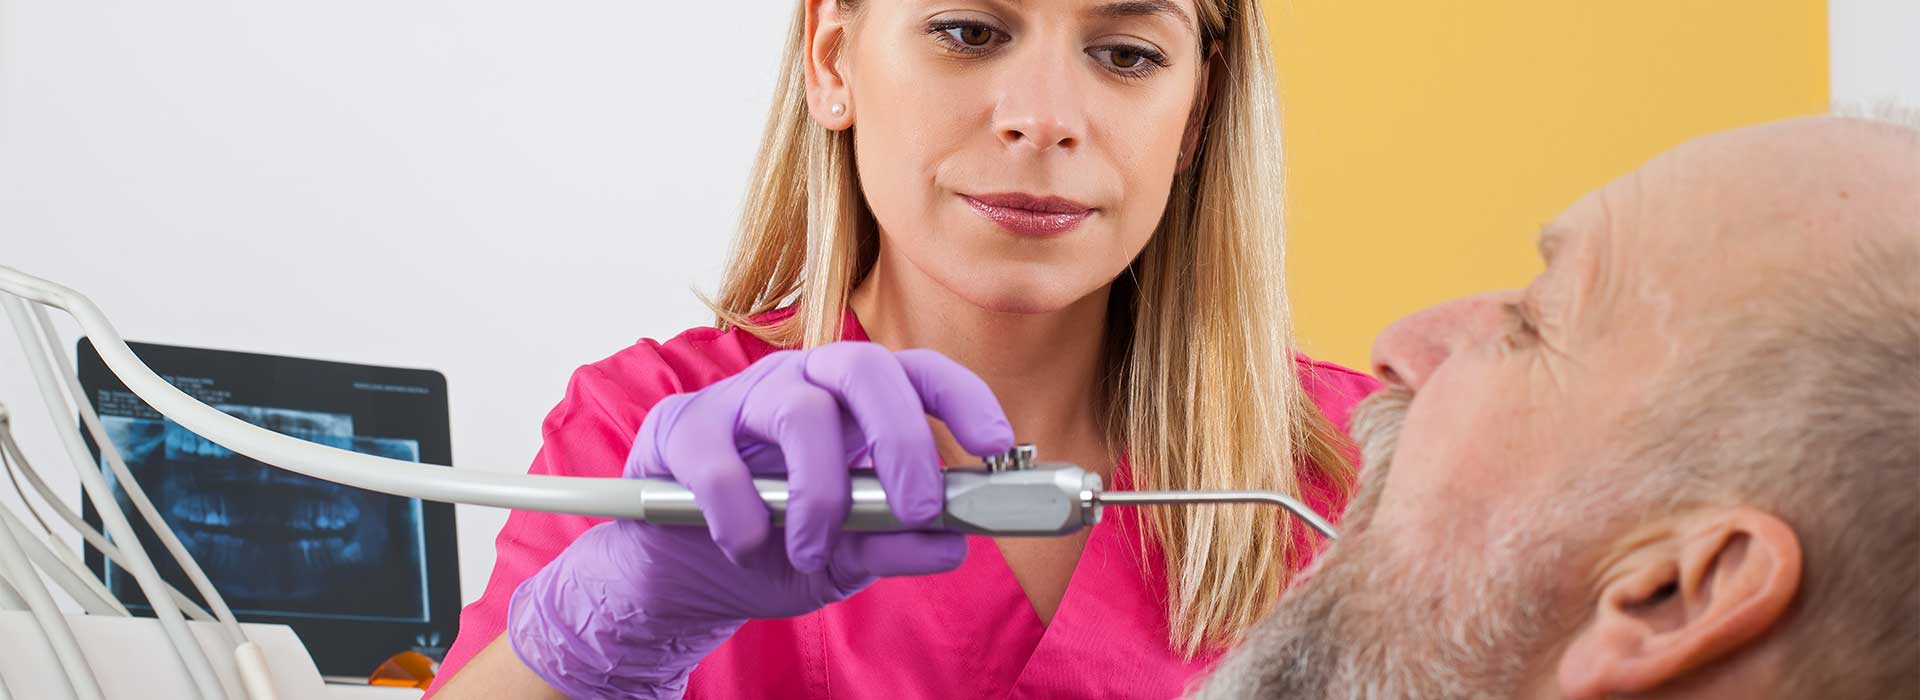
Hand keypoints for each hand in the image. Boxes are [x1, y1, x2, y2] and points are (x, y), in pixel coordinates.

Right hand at [508, 343, 1013, 698]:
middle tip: (917, 507)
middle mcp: (802, 384)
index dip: (964, 397)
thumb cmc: (773, 547)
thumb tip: (955, 543)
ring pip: (801, 412)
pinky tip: (746, 546)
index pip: (917, 372)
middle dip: (903, 438)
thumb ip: (896, 544)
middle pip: (864, 366)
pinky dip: (743, 516)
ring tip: (813, 550)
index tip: (997, 446)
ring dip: (820, 494)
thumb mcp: (847, 557)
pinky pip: (720, 462)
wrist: (678, 576)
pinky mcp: (680, 430)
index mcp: (853, 405)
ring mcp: (740, 400)